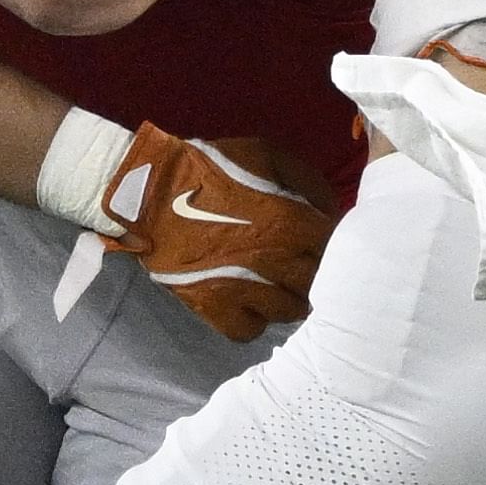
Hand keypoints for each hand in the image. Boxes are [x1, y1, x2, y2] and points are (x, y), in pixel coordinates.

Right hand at [99, 122, 336, 341]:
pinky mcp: (217, 310)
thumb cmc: (210, 169)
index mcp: (290, 222)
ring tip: (277, 281)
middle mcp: (275, 262)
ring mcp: (246, 290)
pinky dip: (254, 318)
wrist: (150, 193)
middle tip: (303, 261)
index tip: (321, 238)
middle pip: (318, 283)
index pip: (335, 246)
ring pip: (291, 311)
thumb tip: (329, 210)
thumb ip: (307, 181)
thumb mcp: (265, 154)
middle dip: (315, 271)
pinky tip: (250, 299)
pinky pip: (251, 330)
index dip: (333, 242)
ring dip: (289, 295)